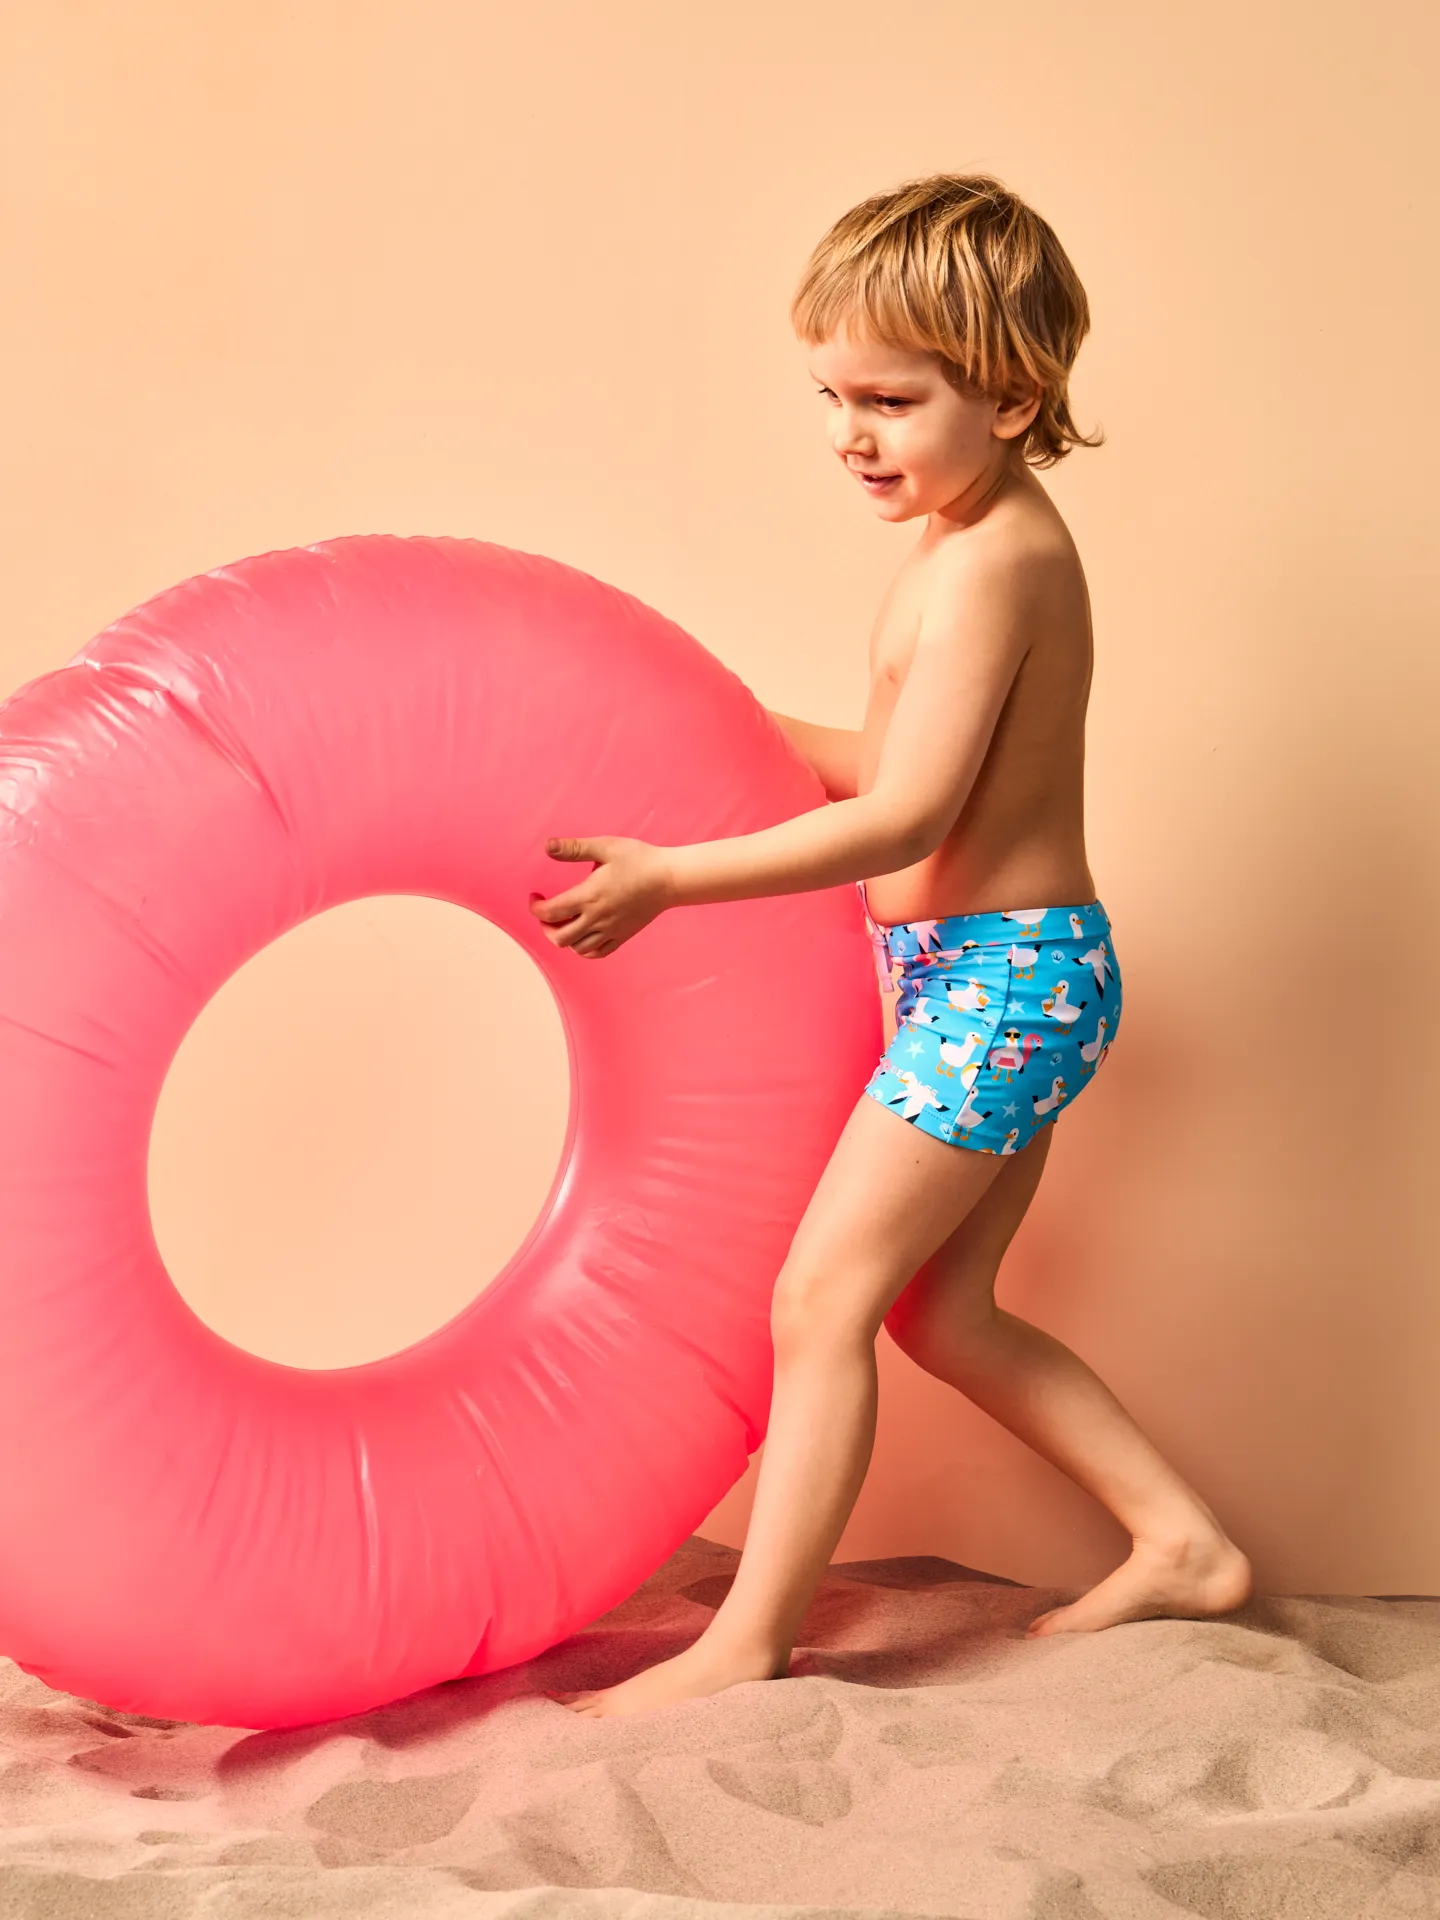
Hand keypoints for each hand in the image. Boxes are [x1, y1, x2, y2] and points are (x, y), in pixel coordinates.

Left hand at [529, 836, 673, 957]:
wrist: (670, 878)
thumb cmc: (639, 859)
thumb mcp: (605, 847)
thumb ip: (574, 848)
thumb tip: (547, 846)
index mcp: (589, 896)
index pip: (550, 912)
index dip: (535, 908)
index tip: (536, 896)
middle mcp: (598, 918)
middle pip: (560, 937)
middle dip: (545, 927)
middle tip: (546, 912)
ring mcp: (611, 930)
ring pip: (577, 949)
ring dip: (564, 939)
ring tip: (563, 923)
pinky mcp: (623, 935)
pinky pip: (598, 953)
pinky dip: (584, 950)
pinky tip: (582, 936)